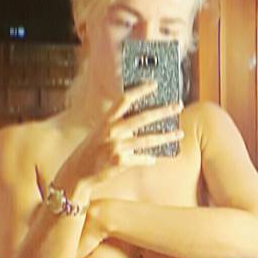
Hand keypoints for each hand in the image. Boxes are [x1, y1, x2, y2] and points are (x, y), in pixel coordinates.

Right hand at [53, 82, 183, 202]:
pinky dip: (149, 159)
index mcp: (106, 121)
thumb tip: (144, 121)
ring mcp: (115, 147)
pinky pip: (142, 159)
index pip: (125, 99)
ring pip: (148, 140)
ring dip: (166, 136)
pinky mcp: (119, 162)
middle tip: (178, 105)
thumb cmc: (92, 152)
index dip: (140, 90)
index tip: (154, 84)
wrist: (77, 174)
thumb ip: (118, 126)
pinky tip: (154, 158)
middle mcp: (111, 131)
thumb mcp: (100, 134)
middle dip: (163, 111)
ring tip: (179, 133)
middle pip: (142, 117)